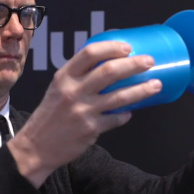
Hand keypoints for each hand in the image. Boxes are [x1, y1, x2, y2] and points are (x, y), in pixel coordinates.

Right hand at [8, 41, 162, 187]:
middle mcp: (72, 91)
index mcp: (64, 77)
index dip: (112, 47)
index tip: (128, 47)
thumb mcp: (58, 88)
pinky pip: (116, 119)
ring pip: (119, 97)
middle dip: (134, 65)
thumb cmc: (50, 115)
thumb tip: (109, 62)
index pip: (89, 53)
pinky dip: (126, 114)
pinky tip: (131, 112)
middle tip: (149, 61)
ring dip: (141, 90)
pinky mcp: (90, 129)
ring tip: (156, 84)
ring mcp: (82, 111)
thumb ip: (79, 76)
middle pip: (109, 72)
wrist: (36, 146)